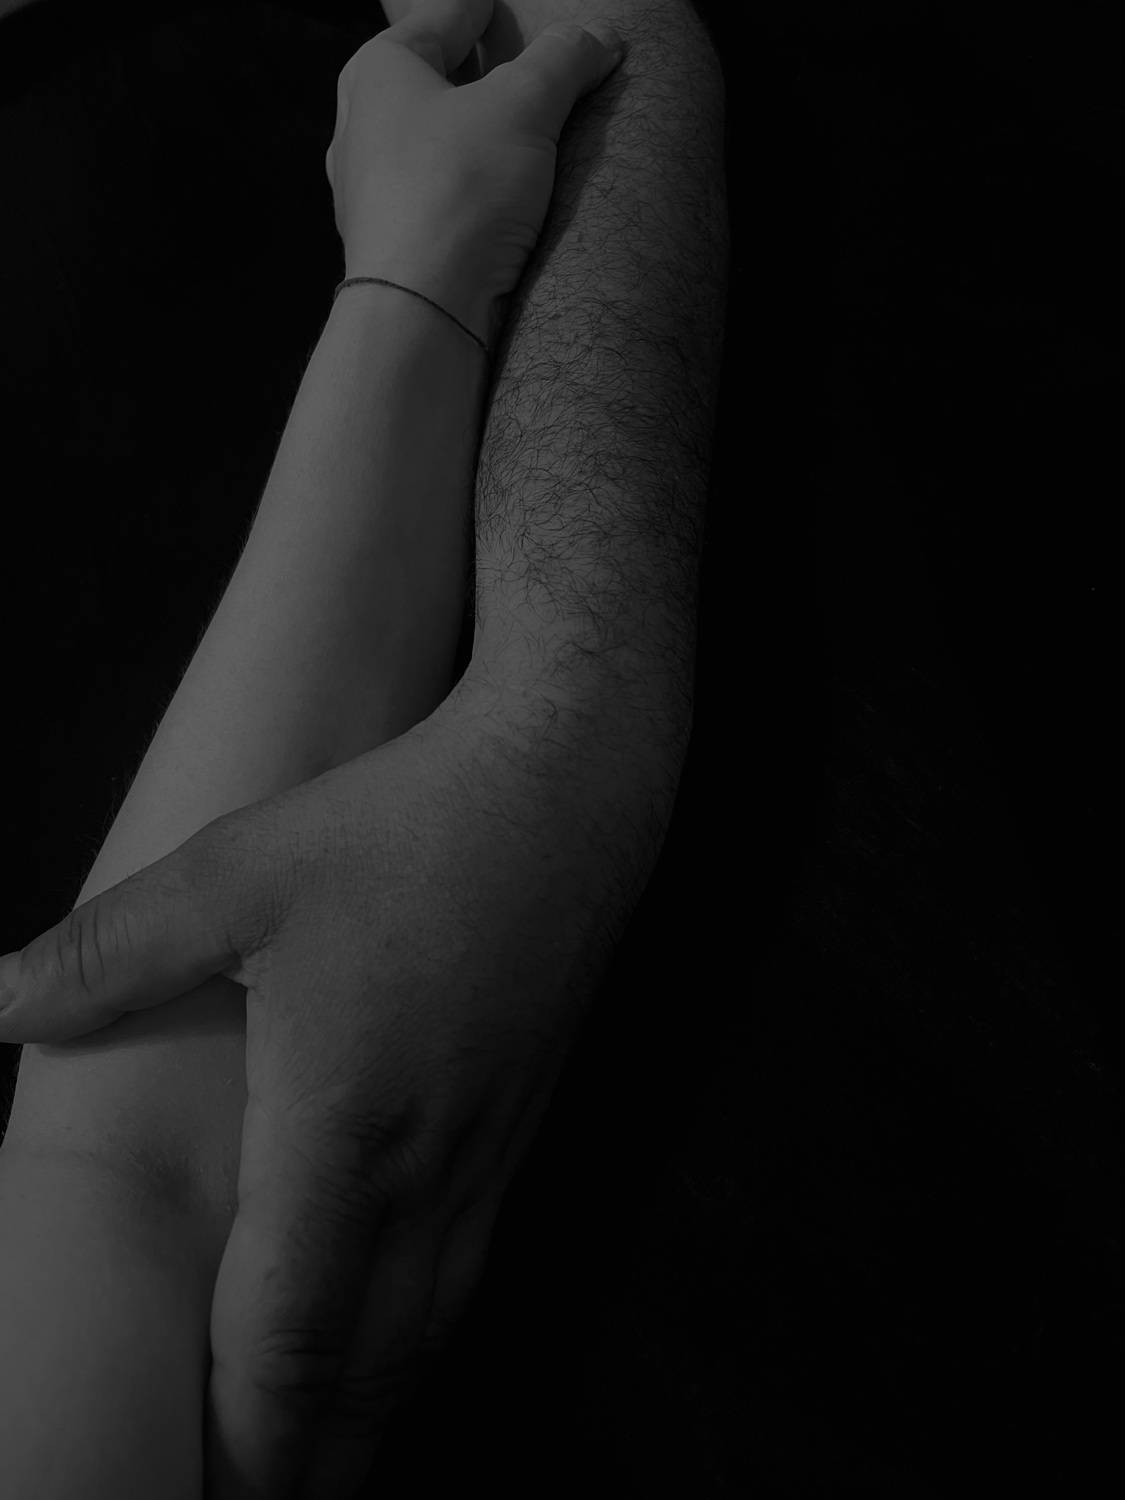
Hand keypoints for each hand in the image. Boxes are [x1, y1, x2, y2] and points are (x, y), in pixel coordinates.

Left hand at [0, 696, 660, 1498]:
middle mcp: (428, 1173)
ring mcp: (486, 1154)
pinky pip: (464, 1275)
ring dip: (367, 1419)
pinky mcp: (518, 1123)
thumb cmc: (403, 829)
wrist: (565, 791)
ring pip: (425, 1334)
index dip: (239, 1444)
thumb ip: (108, 954)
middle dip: (303, 1464)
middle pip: (364, 1375)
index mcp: (345, 1137)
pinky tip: (400, 1336)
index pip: (285, 1346)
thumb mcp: (239, 874)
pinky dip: (419, 1344)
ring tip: (320, 1468)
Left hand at [327, 0, 625, 346]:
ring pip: (433, 145)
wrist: (421, 312)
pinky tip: (500, 203)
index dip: (484, 8)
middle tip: (526, 71)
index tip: (505, 6)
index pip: (444, 16)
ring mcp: (372, 192)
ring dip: (477, 140)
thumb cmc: (457, 193)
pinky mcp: (394, 246)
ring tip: (524, 141)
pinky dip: (470, 190)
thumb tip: (599, 38)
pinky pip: (439, 198)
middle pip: (435, 82)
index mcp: (379, 70)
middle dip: (481, 75)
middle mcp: (362, 127)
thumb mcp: (524, 107)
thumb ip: (562, 62)